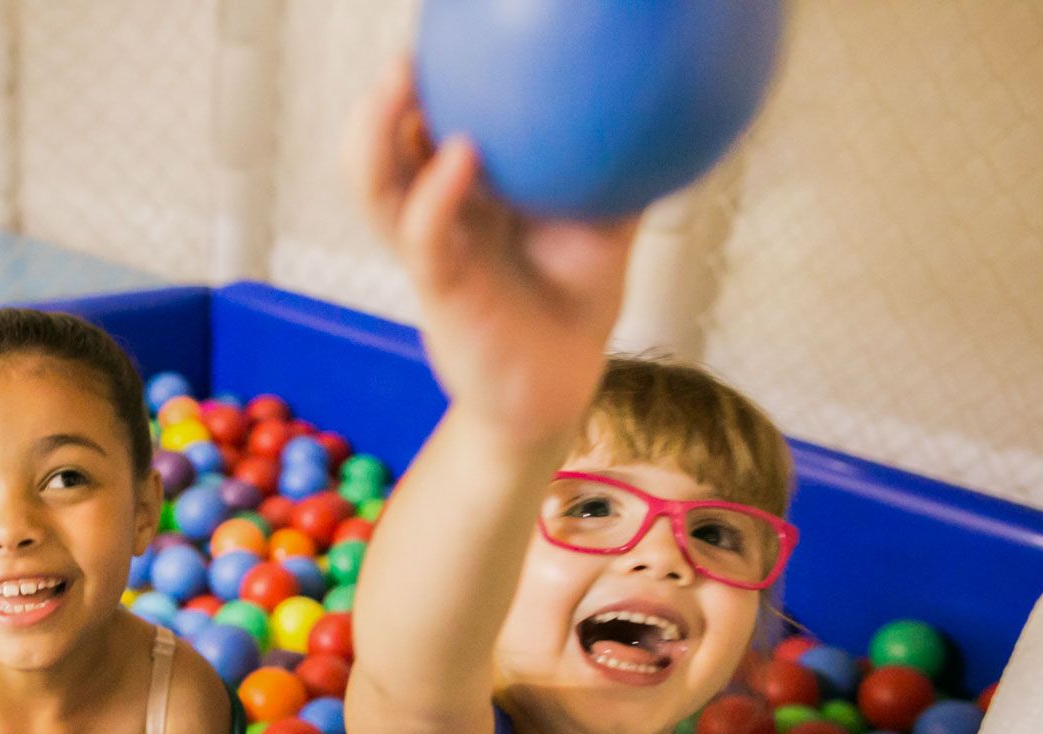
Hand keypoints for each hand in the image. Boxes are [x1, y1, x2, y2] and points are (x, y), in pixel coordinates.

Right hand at [343, 57, 638, 438]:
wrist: (557, 388)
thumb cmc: (574, 302)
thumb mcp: (603, 225)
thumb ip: (618, 168)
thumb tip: (667, 102)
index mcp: (461, 192)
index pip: (420, 127)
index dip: (418, 84)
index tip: (439, 37)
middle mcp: (435, 215)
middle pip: (381, 149)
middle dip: (381, 98)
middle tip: (407, 48)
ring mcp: (430, 250)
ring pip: (378, 188)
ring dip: (376, 135)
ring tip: (399, 82)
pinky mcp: (439, 289)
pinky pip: (426, 235)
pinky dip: (436, 193)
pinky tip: (460, 155)